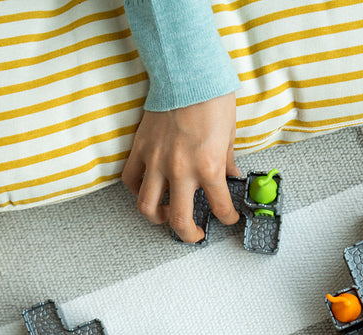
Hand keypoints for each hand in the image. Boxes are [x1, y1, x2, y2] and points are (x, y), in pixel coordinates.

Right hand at [122, 93, 239, 242]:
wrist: (187, 71)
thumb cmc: (212, 99)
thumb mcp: (229, 135)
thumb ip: (228, 161)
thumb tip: (231, 176)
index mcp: (209, 167)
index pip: (220, 207)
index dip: (228, 219)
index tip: (229, 219)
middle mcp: (181, 170)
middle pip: (179, 220)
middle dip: (190, 235)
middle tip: (196, 235)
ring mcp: (157, 161)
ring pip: (147, 206)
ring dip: (157, 218)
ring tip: (166, 215)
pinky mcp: (141, 149)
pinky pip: (131, 180)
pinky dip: (138, 190)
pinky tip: (149, 189)